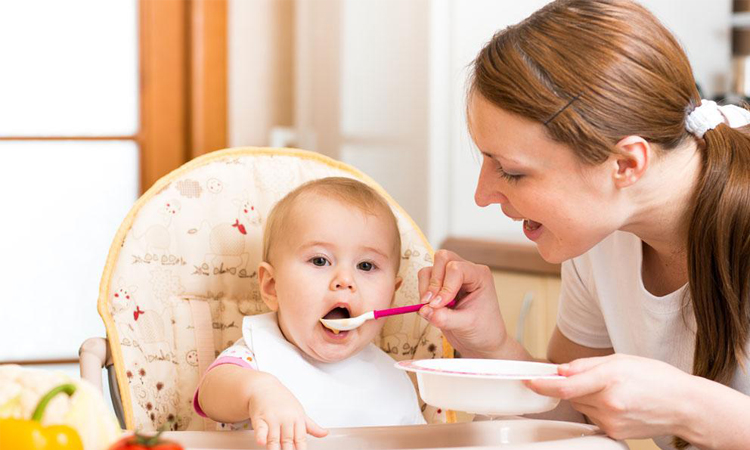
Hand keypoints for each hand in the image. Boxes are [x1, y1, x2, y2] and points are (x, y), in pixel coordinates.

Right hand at [248, 375, 327, 449]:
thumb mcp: (299, 412)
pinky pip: (260, 428)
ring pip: (274, 437)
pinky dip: (261, 436)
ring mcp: (272, 418)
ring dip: (275, 448)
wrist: (264, 386)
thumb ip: (311, 426)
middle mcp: (286, 419)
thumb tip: (325, 433)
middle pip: (288, 440)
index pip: (301, 438)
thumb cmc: (282, 400)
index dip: (301, 449)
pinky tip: (262, 442)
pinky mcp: (259, 417)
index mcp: (297, 419)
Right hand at [417, 250, 507, 357]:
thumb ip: (444, 318)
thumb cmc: (483, 331)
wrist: (482, 342)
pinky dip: (422, 292)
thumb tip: (424, 310)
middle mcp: (466, 271)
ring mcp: (451, 277)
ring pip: (430, 268)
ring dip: (426, 287)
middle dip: (434, 282)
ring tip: (431, 307)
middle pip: (442, 258)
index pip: (456, 269)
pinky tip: (431, 307)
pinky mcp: (440, 286)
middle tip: (431, 303)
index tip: (439, 306)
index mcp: (479, 276)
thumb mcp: (466, 325)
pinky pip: (424, 279)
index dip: (445, 287)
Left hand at [526, 354, 696, 440]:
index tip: (530, 381)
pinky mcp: (615, 433)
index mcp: (610, 379)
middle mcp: (609, 403)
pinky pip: (594, 418)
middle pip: (571, 395)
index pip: (566, 386)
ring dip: (587, 398)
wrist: (685, 406)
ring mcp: (612, 421)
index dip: (543, 384)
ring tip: (614, 391)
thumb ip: (586, 365)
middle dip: (574, 386)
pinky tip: (618, 403)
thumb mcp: (621, 360)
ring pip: (581, 407)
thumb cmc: (658, 379)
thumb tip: (561, 370)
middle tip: (596, 379)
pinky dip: (598, 409)